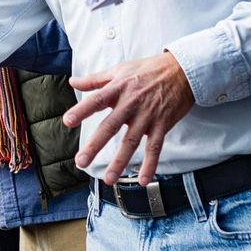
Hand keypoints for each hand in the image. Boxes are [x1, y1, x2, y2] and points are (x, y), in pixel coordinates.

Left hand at [64, 50, 195, 185]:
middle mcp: (131, 103)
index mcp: (118, 88)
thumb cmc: (148, 69)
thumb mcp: (120, 70)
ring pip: (132, 141)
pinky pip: (155, 147)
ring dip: (120, 161)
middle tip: (81, 161)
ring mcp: (147, 115)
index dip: (82, 110)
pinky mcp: (162, 124)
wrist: (182, 70)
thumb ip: (95, 79)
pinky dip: (150, 164)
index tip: (67, 121)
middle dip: (95, 145)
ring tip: (109, 179)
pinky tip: (142, 180)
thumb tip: (72, 82)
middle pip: (110, 126)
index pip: (96, 100)